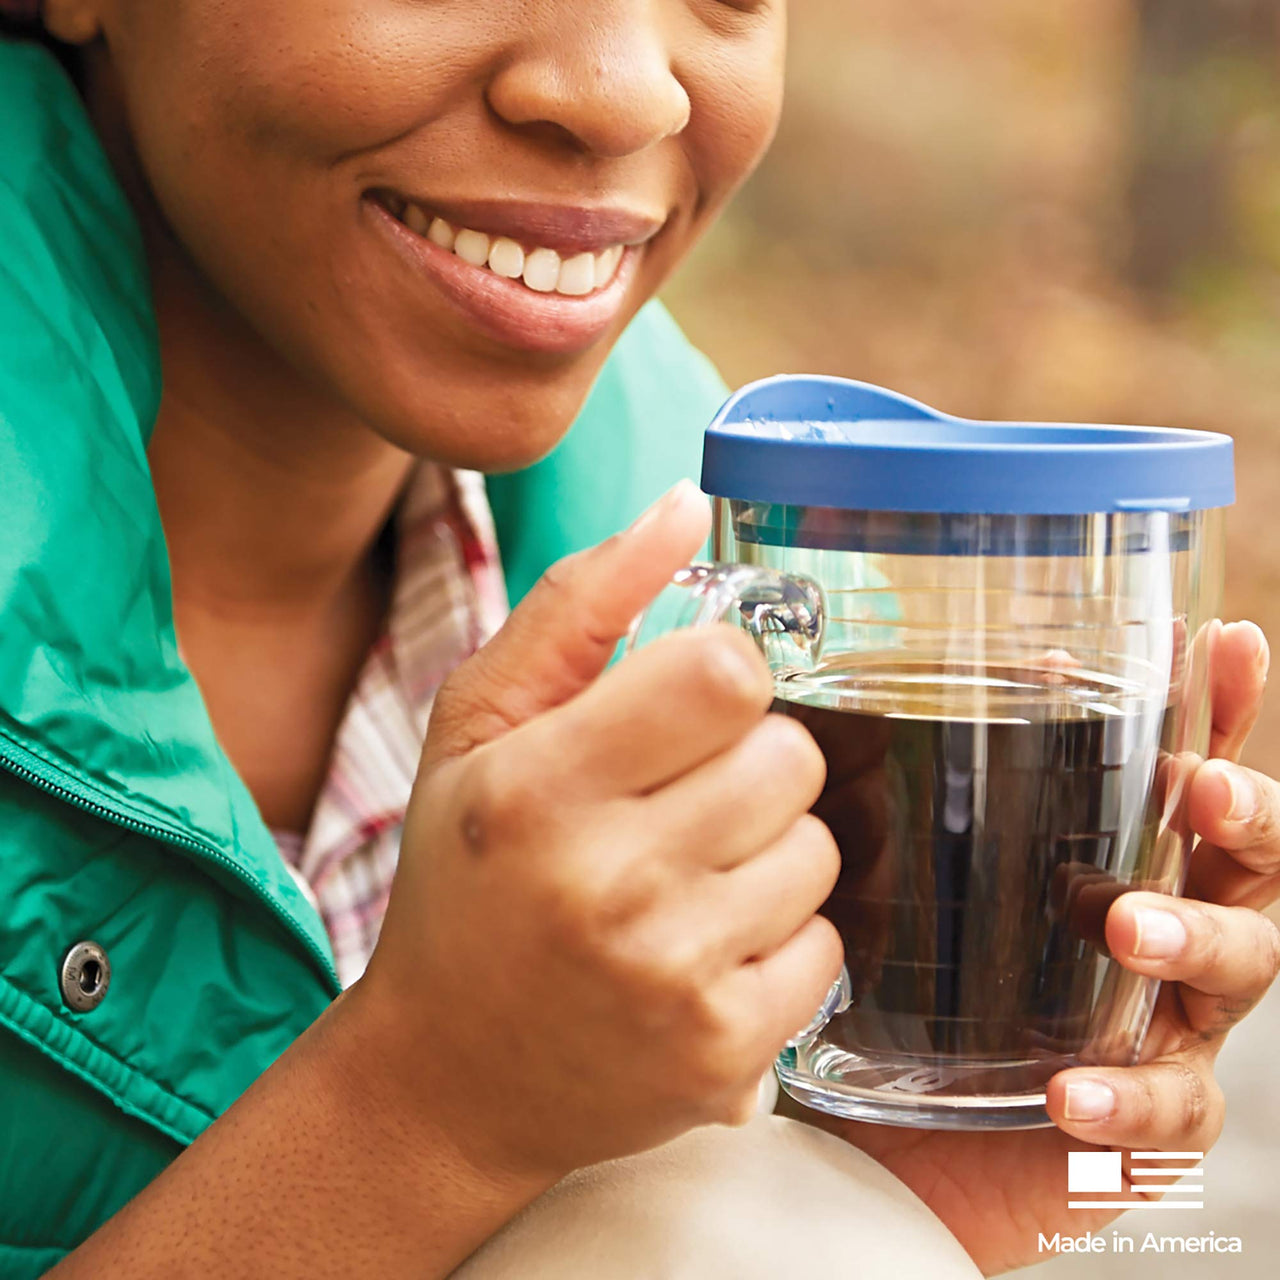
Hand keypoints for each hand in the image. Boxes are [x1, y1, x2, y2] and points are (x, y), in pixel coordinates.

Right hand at [359, 481, 843, 1183]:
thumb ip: (578, 605)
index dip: (720, 678)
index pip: (725, 673)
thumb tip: (686, 502)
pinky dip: (779, 939)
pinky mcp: (722, 1054)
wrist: (450, 1081)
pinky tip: (704, 951)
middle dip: (747, 764)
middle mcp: (607, 884)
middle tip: (677, 803)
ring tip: (687, 880)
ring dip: (767, 850)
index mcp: (538, 786)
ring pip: (817, 848)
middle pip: (789, 757)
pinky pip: (826, 946)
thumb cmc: (464, 883)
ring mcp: (670, 978)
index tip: (683, 710)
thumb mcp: (477, 728)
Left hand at [810, 620, 1279, 1275]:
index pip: (1201, 779)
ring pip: (1238, 976)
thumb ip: (993, 793)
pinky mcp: (1154, 1124)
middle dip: (1246, 819)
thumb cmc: (941, 993)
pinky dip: (1125, 1097)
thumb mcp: (955, 887)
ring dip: (1191, 939)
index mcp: (1139, 870)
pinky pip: (1168, 1110)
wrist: (907, 1144)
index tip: (1232, 642)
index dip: (1228, 712)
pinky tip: (1071, 1089)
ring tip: (1130, 926)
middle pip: (1255, 869)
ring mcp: (1174, 1030)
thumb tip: (1016, 671)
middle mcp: (1175, 940)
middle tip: (1203, 792)